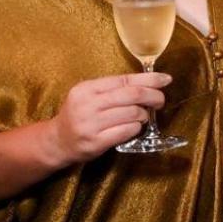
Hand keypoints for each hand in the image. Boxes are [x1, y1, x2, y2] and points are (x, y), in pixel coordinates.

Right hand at [48, 72, 168, 163]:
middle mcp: (88, 105)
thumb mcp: (90, 95)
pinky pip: (128, 131)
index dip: (149, 79)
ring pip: (133, 113)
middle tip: (160, 101)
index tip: (166, 79)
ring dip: (144, 114)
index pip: (125, 80)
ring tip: (142, 116)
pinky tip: (134, 127)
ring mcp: (91, 124)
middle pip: (133, 95)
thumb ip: (114, 89)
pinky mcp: (96, 142)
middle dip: (153, 96)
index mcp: (87, 88)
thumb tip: (150, 82)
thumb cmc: (80, 115)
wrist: (56, 141)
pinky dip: (137, 128)